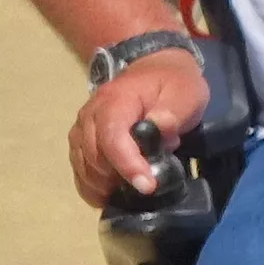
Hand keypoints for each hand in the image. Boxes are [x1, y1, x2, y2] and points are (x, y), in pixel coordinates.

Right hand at [70, 50, 205, 207]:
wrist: (155, 68)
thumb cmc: (172, 83)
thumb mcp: (185, 93)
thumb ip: (172, 112)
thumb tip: (160, 128)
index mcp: (116, 100)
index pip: (112, 137)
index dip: (127, 165)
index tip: (147, 185)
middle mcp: (91, 114)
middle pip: (94, 156)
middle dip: (117, 178)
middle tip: (145, 186)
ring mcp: (83, 127)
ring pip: (82, 164)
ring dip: (102, 185)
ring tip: (128, 193)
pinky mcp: (82, 139)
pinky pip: (78, 167)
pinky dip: (90, 186)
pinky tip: (107, 196)